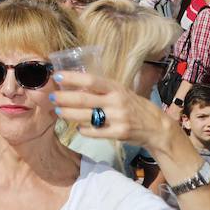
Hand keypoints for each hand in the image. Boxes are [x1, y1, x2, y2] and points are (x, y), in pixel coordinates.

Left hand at [51, 72, 179, 150]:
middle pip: (84, 99)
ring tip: (58, 111)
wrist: (156, 127)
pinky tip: (77, 127)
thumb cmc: (134, 106)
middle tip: (52, 97)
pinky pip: (94, 132)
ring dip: (69, 114)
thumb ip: (102, 90)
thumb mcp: (121, 92)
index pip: (91, 80)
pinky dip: (83, 130)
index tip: (57, 76)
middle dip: (64, 98)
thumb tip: (76, 85)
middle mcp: (116, 101)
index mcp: (116, 88)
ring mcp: (117, 118)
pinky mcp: (118, 133)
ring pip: (86, 116)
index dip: (73, 78)